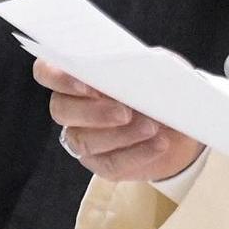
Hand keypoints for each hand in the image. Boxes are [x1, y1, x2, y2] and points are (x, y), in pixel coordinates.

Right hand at [34, 58, 202, 181]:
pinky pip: (111, 163)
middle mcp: (73, 109)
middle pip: (61, 110)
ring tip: (152, 126)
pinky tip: (159, 143)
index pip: (47, 72)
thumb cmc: (160, 88)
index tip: (84, 82)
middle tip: (126, 112)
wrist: (181, 124)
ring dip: (121, 134)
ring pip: (85, 141)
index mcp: (79, 78)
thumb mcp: (158, 70)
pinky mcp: (101, 163)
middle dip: (93, 111)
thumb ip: (143, 64)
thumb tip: (140, 66)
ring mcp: (83, 138)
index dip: (58, 77)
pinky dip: (138, 153)